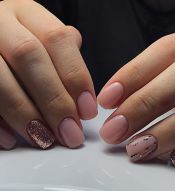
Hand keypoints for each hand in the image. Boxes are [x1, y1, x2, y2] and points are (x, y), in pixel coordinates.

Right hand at [0, 0, 96, 149]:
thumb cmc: (16, 50)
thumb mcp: (41, 44)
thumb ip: (62, 57)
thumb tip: (81, 89)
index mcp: (25, 13)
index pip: (57, 38)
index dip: (75, 76)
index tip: (86, 110)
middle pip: (28, 54)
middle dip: (53, 100)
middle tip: (69, 132)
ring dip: (23, 112)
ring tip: (43, 139)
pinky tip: (8, 138)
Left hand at [98, 34, 174, 164]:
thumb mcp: (172, 67)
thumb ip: (151, 77)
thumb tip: (116, 99)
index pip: (163, 51)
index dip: (130, 76)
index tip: (106, 99)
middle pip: (173, 85)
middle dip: (138, 109)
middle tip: (112, 131)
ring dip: (160, 135)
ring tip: (135, 148)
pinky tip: (165, 154)